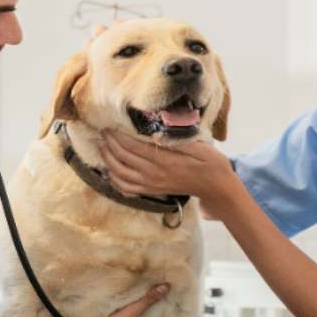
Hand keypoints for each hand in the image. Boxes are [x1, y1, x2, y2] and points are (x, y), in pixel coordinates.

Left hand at [100, 130, 238, 215]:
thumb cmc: (209, 162)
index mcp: (164, 160)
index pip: (132, 146)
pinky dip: (114, 179)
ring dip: (107, 158)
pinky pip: (126, 188)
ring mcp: (151, 184)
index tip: (109, 124)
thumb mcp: (199, 145)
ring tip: (101, 145)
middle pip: (122, 157)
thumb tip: (158, 131)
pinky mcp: (151, 191)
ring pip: (120, 173)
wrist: (215, 186)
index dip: (118, 135)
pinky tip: (110, 169)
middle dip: (109, 143)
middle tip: (102, 131)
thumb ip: (177, 139)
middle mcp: (153, 174)